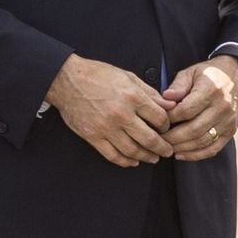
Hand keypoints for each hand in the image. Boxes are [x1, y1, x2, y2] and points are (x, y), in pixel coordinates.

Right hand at [46, 54, 175, 166]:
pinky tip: (133, 162)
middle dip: (162, 147)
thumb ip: (150, 93)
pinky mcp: (93, 137)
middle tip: (168, 151)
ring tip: (153, 158)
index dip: (167, 125)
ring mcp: (106, 128)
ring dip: (146, 157)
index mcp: (133, 97)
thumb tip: (170, 105)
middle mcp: (121, 114)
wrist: (67, 81)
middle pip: (149, 138)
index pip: (159, 118)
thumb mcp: (129, 77)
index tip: (167, 128)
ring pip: (132, 150)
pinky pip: (112, 155)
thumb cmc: (98, 75)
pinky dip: (125, 162)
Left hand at [160, 56, 237, 160]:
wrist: (235, 76)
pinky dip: (196, 155)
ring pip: (202, 141)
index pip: (186, 110)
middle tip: (156, 139)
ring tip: (165, 147)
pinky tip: (180, 155)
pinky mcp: (231, 131)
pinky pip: (213, 149)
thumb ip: (178, 85)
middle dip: (171, 138)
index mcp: (211, 90)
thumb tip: (165, 99)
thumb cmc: (207, 75)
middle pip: (193, 129)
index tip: (155, 121)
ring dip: (181, 148)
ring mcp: (228, 121)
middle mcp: (222, 107)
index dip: (168, 118)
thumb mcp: (191, 73)